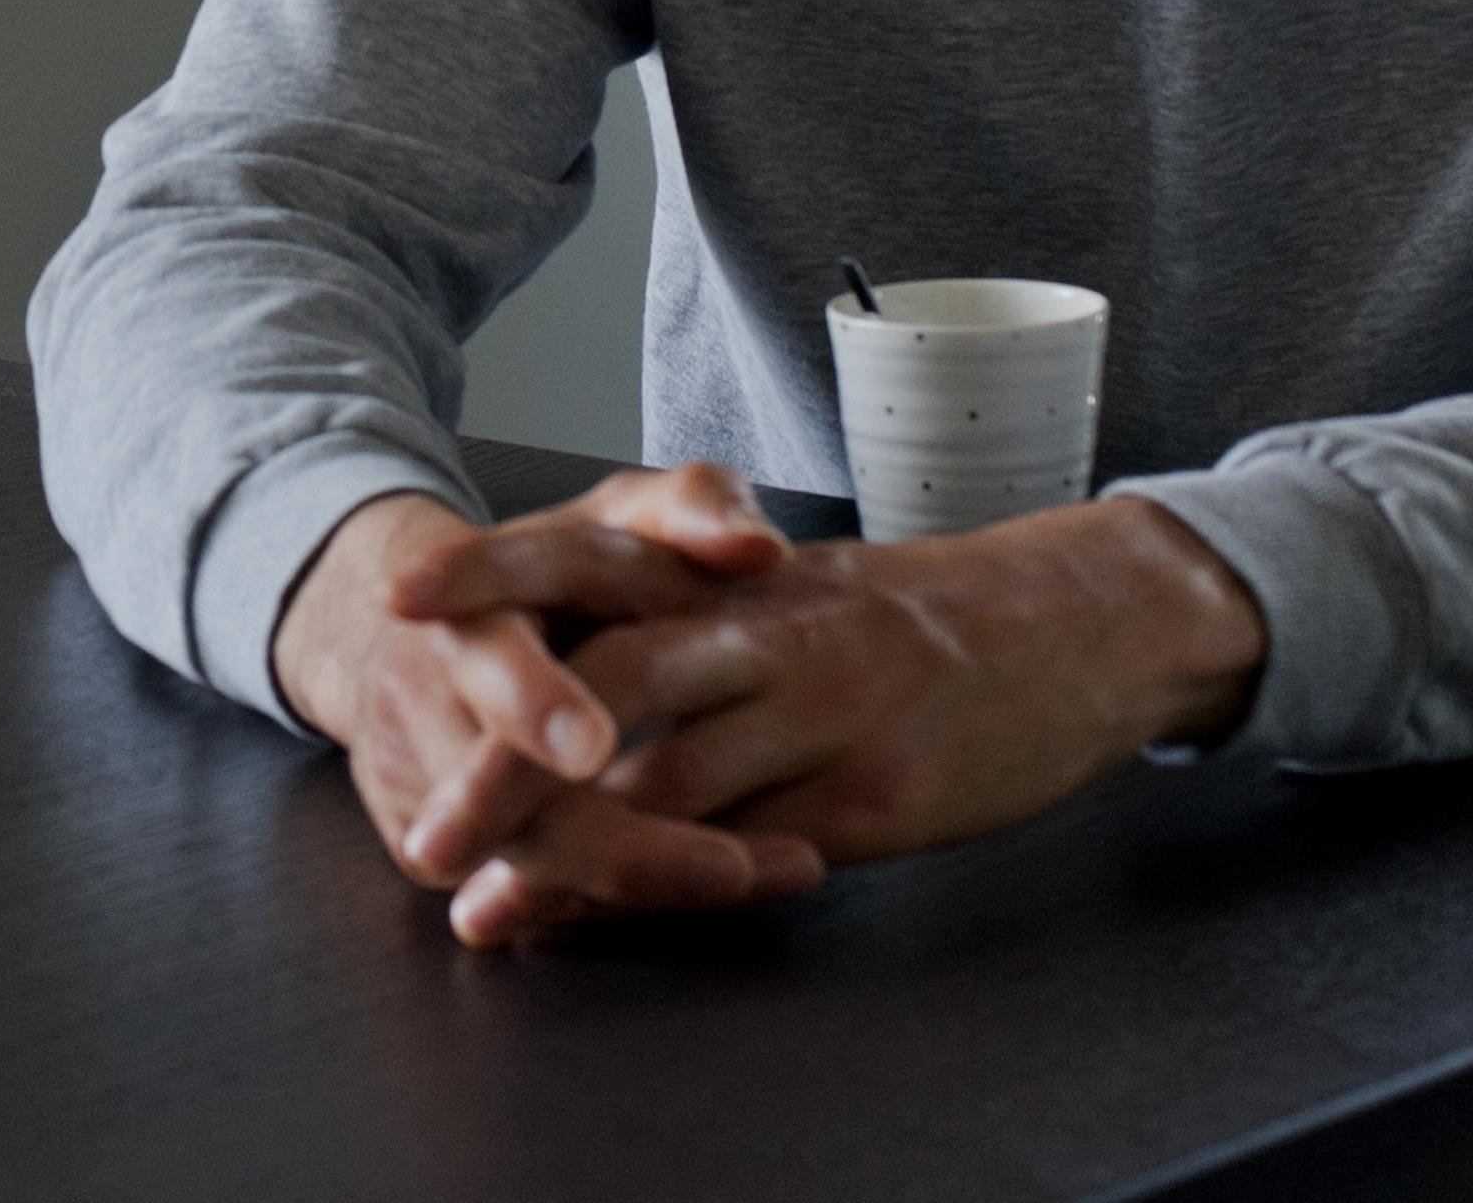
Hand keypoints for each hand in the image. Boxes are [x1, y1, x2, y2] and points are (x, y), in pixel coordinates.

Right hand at [269, 468, 817, 945]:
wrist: (423, 627)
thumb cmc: (559, 570)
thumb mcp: (620, 516)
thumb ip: (694, 505)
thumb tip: (761, 546)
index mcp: (466, 607)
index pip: (485, 657)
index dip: (530, 702)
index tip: (591, 748)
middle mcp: (428, 703)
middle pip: (502, 799)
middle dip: (610, 843)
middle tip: (731, 871)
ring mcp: (424, 786)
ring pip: (523, 860)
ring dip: (641, 884)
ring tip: (764, 879)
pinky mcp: (438, 851)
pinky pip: (526, 893)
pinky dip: (614, 905)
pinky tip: (708, 900)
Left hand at [426, 495, 1267, 944]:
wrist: (1071, 621)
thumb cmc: (908, 616)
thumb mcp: (786, 591)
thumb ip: (683, 626)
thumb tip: (568, 692)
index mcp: (733, 569)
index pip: (590, 554)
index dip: (494, 571)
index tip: (401, 596)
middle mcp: (766, 627)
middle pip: (611, 673)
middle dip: (506, 756)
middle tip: (424, 830)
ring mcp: (822, 709)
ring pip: (674, 780)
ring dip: (571, 855)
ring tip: (490, 905)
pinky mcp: (874, 791)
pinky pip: (757, 848)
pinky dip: (681, 886)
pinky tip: (624, 918)